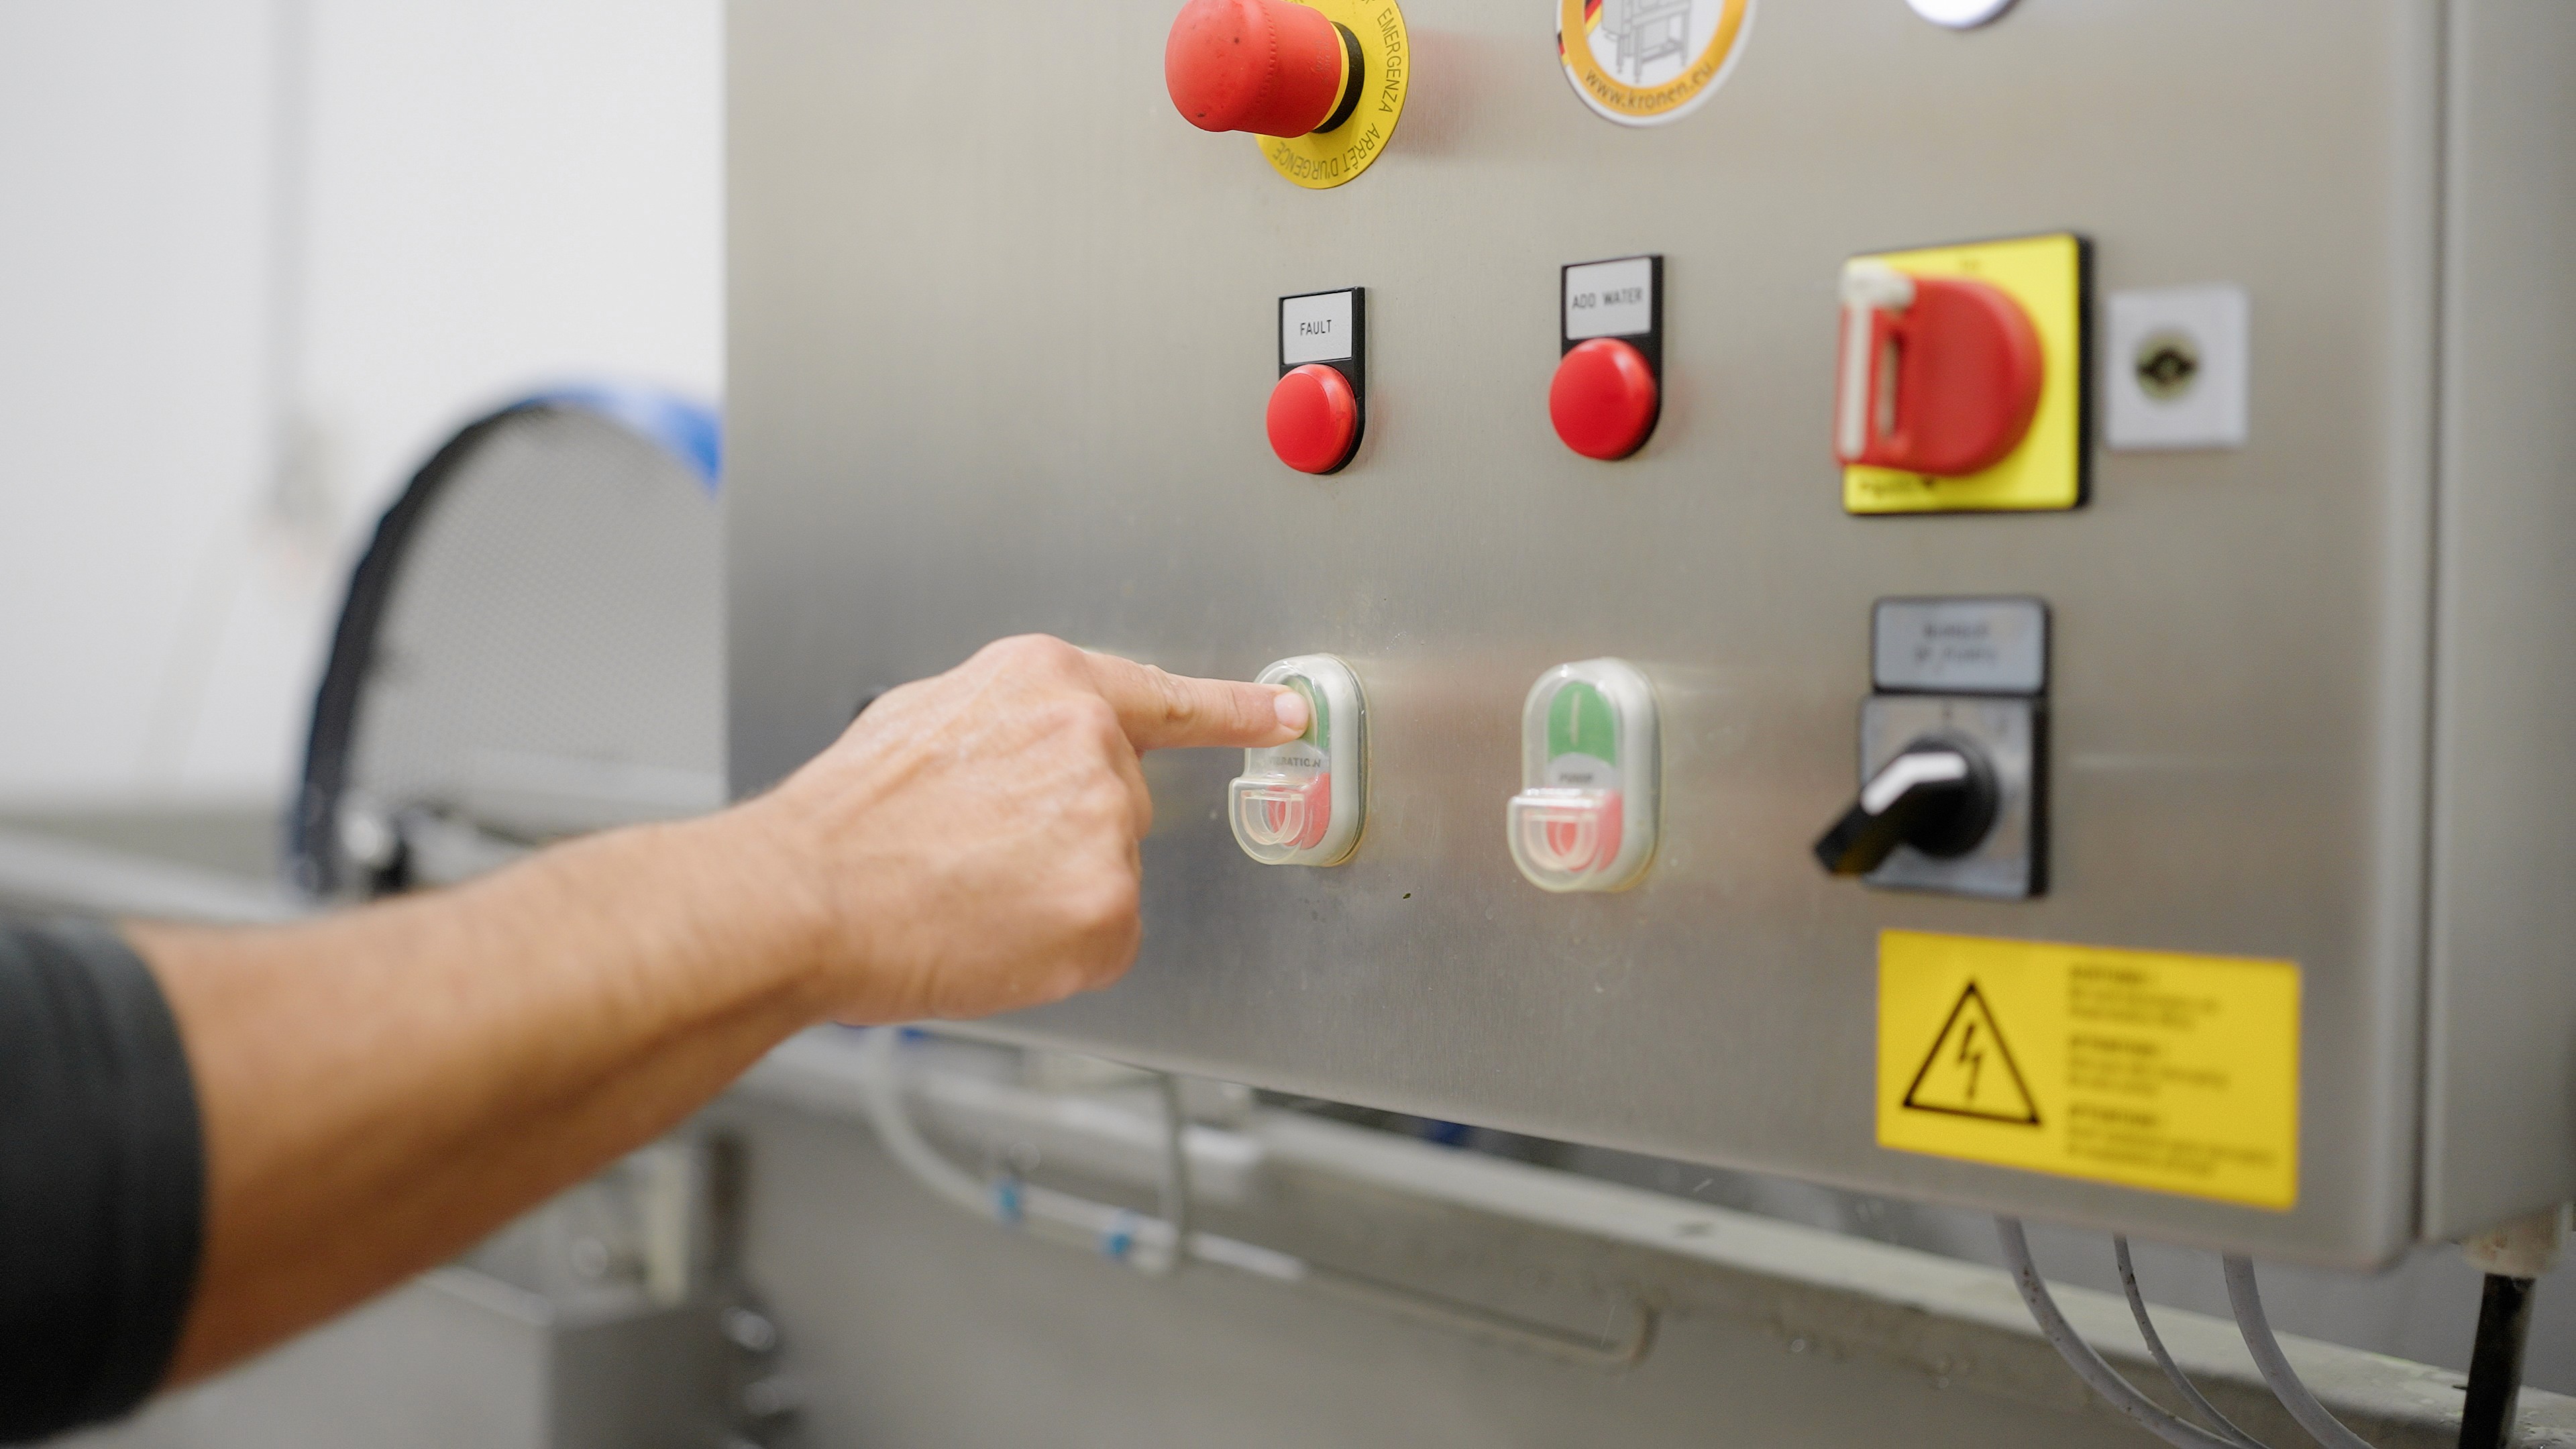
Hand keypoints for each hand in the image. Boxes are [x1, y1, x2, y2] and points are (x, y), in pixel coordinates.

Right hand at [737, 635, 1306, 1021]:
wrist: (808, 897)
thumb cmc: (847, 822)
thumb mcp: (925, 720)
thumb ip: (1007, 726)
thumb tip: (1025, 753)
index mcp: (1048, 684)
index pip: (1168, 697)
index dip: (1235, 712)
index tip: (1286, 715)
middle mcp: (1093, 744)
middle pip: (1120, 805)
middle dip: (1060, 836)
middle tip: (975, 856)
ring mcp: (1109, 828)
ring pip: (1107, 875)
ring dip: (1054, 894)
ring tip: (967, 891)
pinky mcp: (1110, 908)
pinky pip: (1104, 940)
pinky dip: (1056, 952)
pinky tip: (992, 933)